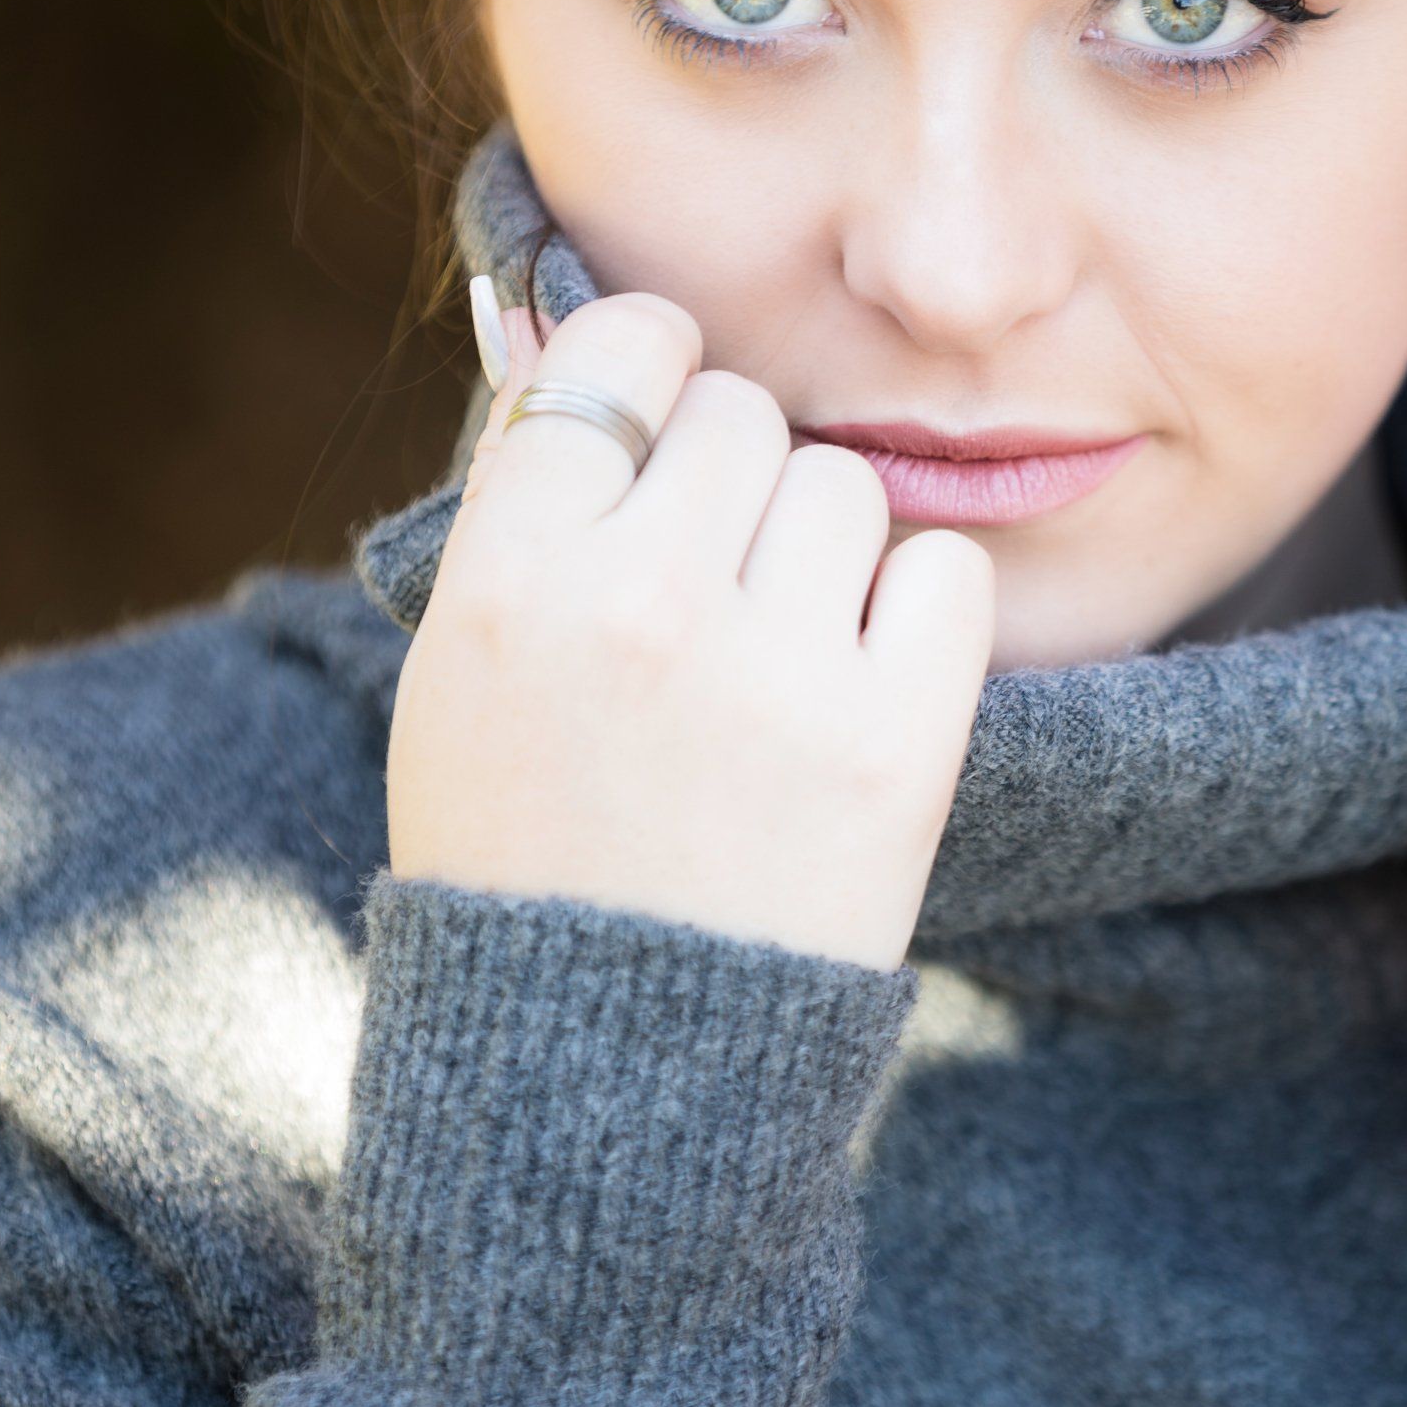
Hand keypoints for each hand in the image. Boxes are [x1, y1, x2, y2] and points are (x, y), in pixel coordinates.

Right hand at [387, 288, 995, 969]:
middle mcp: (641, 603)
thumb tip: (590, 332)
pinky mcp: (895, 742)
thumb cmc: (524, 852)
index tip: (662, 432)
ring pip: (843, 483)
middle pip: (741, 414)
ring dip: (822, 548)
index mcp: (511, 577)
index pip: (621, 351)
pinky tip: (860, 682)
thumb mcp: (460, 671)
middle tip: (713, 587)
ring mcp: (774, 674)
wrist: (606, 1074)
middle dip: (733, 481)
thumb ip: (526, 504)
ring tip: (777, 656)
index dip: (652, 379)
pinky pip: (946, 572)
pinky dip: (914, 615)